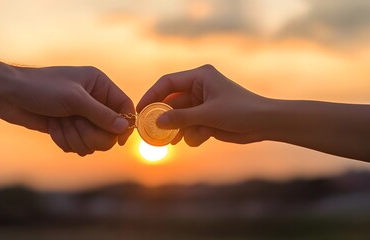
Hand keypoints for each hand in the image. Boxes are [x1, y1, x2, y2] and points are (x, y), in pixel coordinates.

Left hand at [0, 66, 134, 155]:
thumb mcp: (74, 99)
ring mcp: (81, 115)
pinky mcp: (69, 127)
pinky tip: (54, 129)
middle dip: (92, 133)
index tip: (119, 140)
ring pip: (94, 140)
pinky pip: (79, 145)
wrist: (8, 95)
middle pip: (111, 129)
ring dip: (76, 137)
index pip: (124, 106)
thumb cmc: (41, 88)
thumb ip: (101, 114)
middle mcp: (93, 100)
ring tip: (60, 125)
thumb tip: (124, 127)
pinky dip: (66, 141)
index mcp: (99, 84)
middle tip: (76, 126)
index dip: (124, 124)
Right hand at [137, 64, 268, 146]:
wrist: (264, 123)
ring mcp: (202, 104)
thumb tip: (157, 122)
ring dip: (179, 129)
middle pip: (171, 102)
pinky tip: (202, 137)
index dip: (152, 95)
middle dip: (164, 118)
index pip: (168, 83)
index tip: (140, 110)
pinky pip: (190, 126)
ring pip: (179, 117)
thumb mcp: (208, 114)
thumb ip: (181, 117)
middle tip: (151, 131)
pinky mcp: (207, 118)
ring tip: (174, 141)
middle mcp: (199, 88)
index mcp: (200, 77)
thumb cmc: (240, 111)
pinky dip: (192, 134)